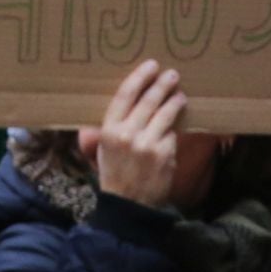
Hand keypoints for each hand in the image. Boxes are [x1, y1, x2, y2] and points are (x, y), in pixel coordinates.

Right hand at [81, 59, 185, 207]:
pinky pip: (172, 135)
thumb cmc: (114, 174)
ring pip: (165, 115)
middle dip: (162, 85)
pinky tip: (177, 125)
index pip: (125, 95)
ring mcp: (148, 144)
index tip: (151, 65)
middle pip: (149, 100)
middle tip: (172, 74)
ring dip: (175, 102)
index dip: (139, 77)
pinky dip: (174, 130)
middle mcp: (127, 134)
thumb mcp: (101, 151)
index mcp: (108, 130)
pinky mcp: (165, 155)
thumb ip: (98, 133)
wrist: (129, 205)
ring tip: (180, 95)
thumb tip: (90, 120)